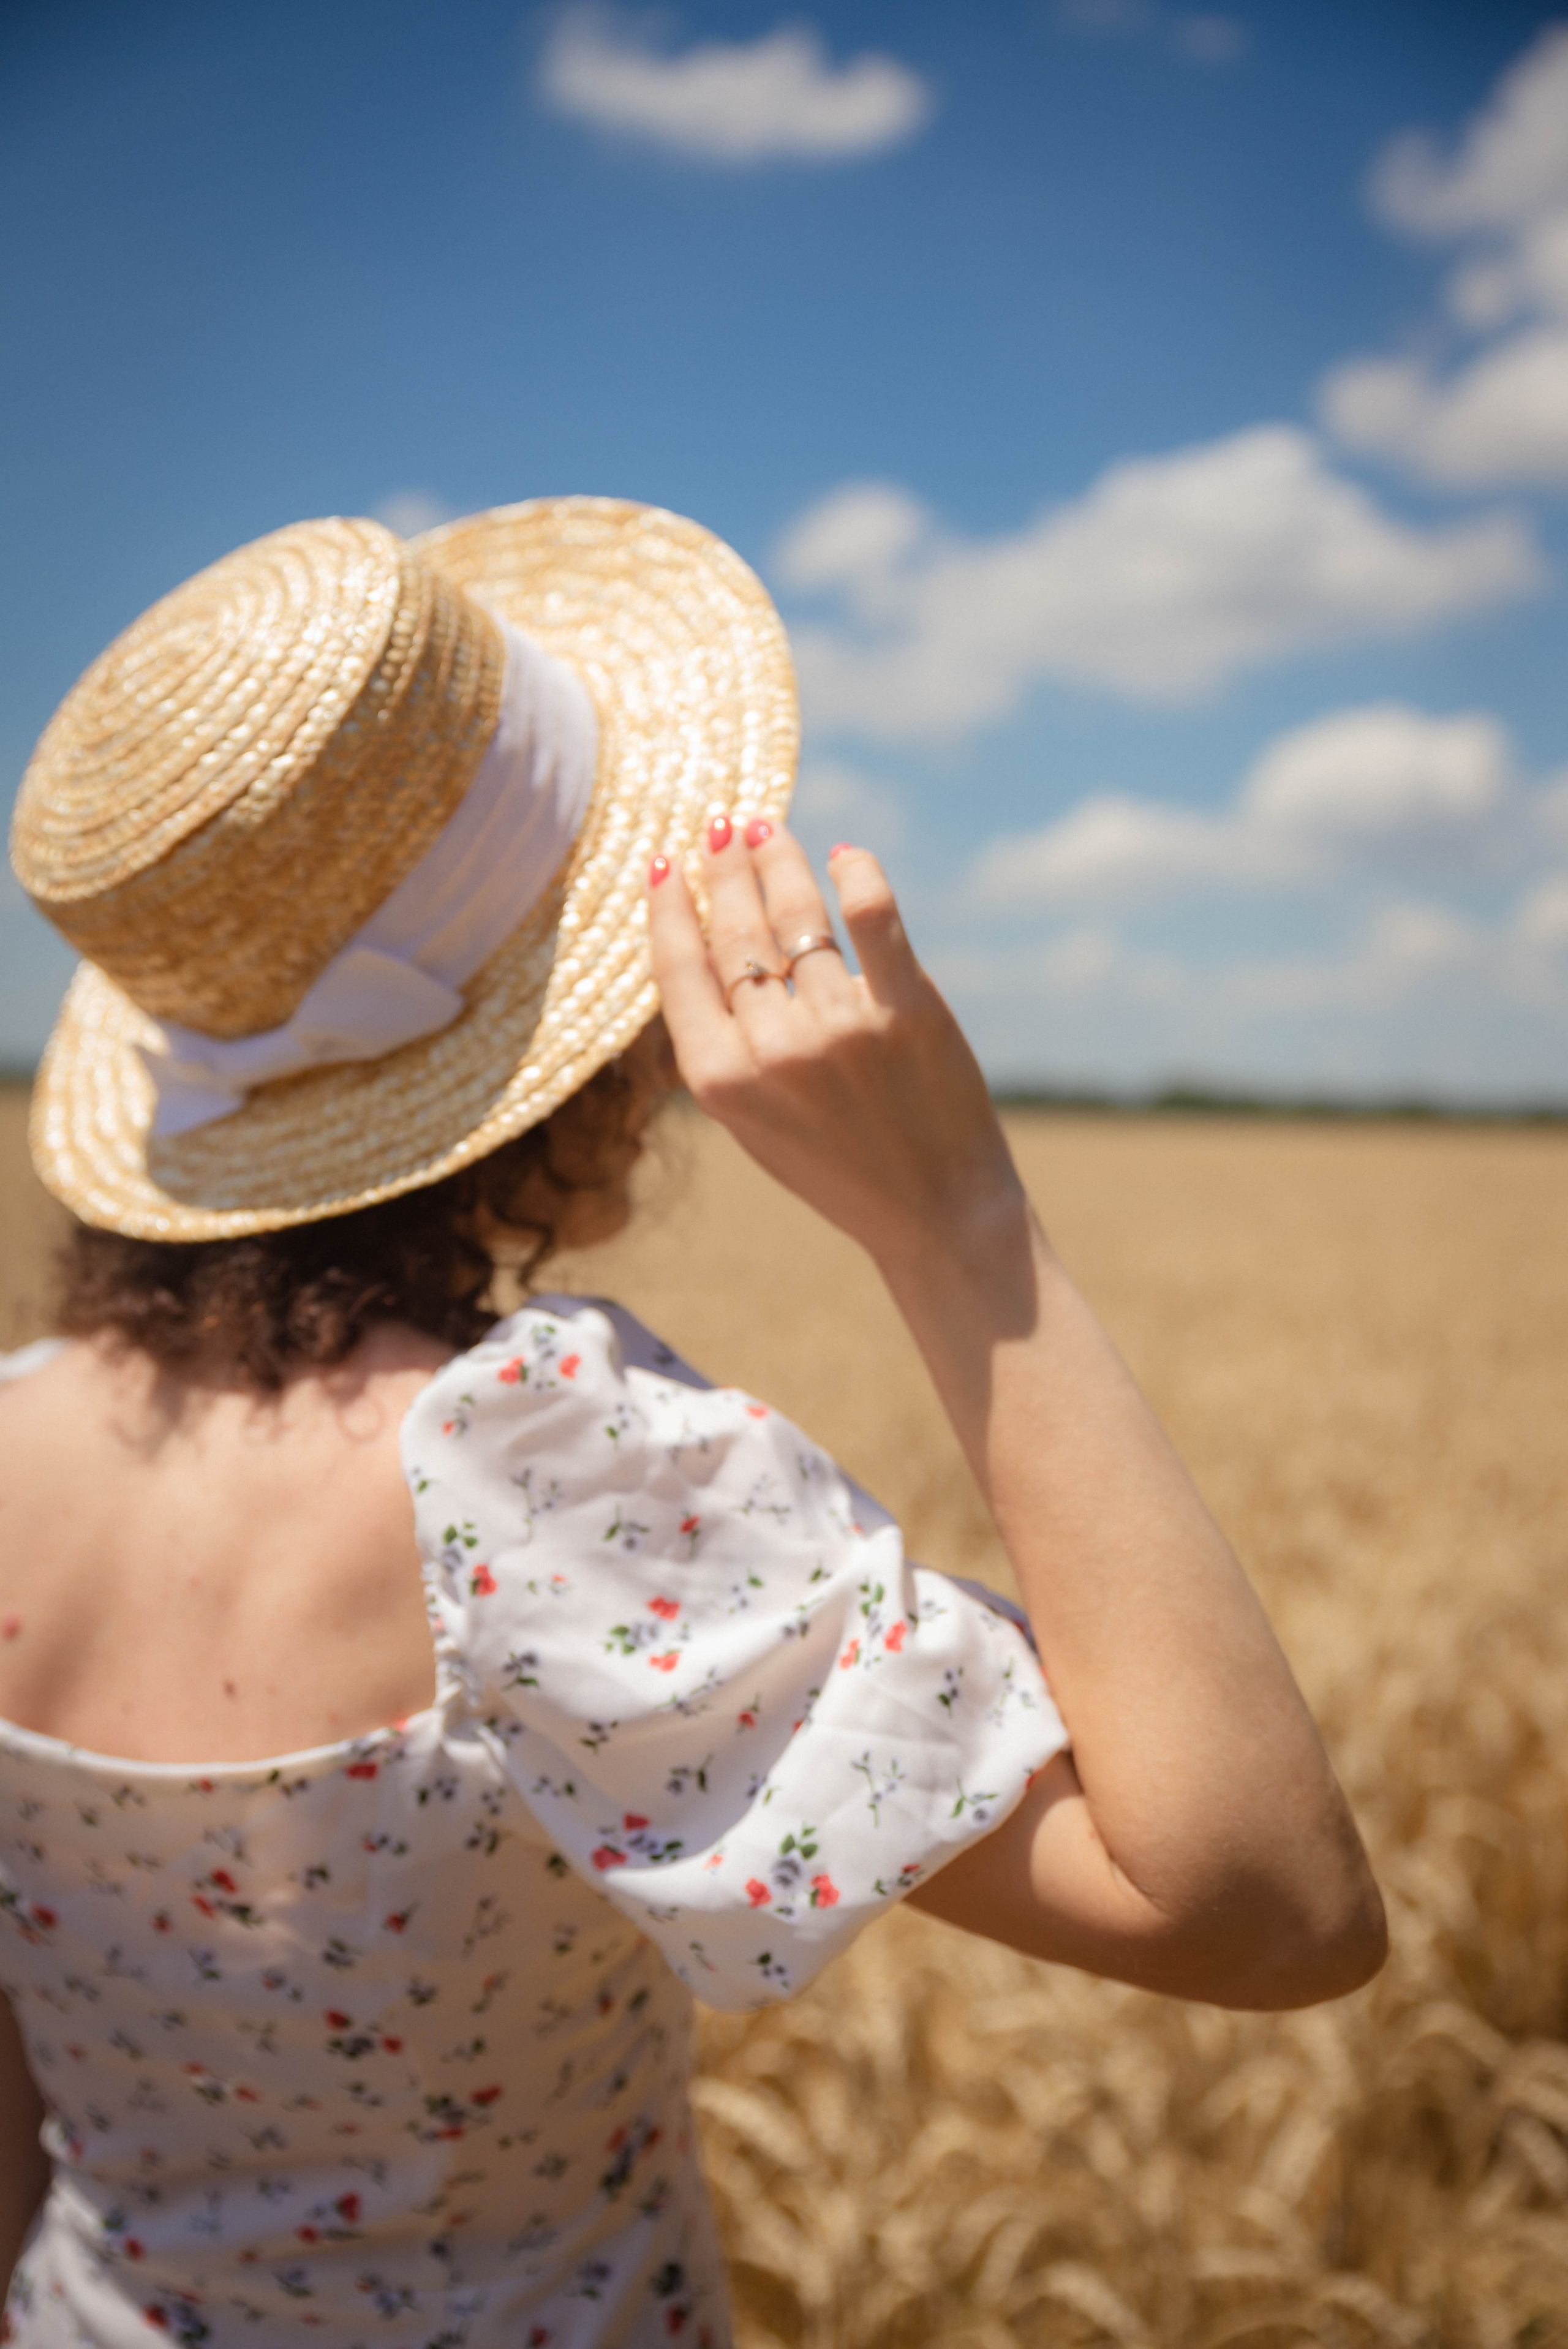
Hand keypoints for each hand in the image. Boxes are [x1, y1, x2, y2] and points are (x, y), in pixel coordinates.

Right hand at [646, 821, 1021, 1266]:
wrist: (934, 1213)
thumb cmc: (837, 1168)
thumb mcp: (753, 1124)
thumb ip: (723, 1048)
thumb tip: (703, 947)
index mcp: (720, 1081)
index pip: (678, 969)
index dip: (669, 908)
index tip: (665, 863)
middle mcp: (772, 1049)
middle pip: (735, 932)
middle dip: (725, 869)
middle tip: (723, 826)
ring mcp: (839, 1027)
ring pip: (797, 917)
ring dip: (780, 861)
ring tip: (769, 831)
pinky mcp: (907, 1011)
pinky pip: (872, 918)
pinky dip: (857, 875)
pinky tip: (846, 855)